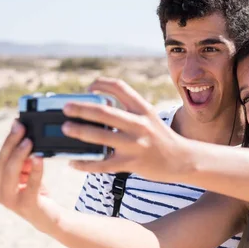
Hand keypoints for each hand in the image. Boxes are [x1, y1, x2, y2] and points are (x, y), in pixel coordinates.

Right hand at [0, 120, 50, 222]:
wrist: (48, 216)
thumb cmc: (35, 190)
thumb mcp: (26, 172)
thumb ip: (22, 158)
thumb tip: (24, 135)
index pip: (0, 157)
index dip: (8, 140)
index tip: (17, 124)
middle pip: (3, 162)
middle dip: (12, 143)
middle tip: (21, 128)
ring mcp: (9, 200)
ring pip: (12, 172)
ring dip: (20, 154)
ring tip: (30, 141)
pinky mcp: (26, 205)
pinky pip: (31, 184)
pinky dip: (36, 169)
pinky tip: (40, 158)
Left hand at [61, 77, 190, 181]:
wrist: (183, 160)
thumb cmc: (162, 138)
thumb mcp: (150, 119)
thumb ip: (128, 113)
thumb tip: (94, 111)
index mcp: (143, 109)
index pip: (120, 87)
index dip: (101, 84)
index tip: (88, 87)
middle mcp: (140, 124)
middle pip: (104, 111)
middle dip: (81, 108)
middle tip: (65, 108)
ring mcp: (135, 144)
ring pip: (100, 137)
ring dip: (79, 131)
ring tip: (65, 129)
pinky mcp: (132, 163)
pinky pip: (102, 164)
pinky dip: (85, 163)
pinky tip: (74, 162)